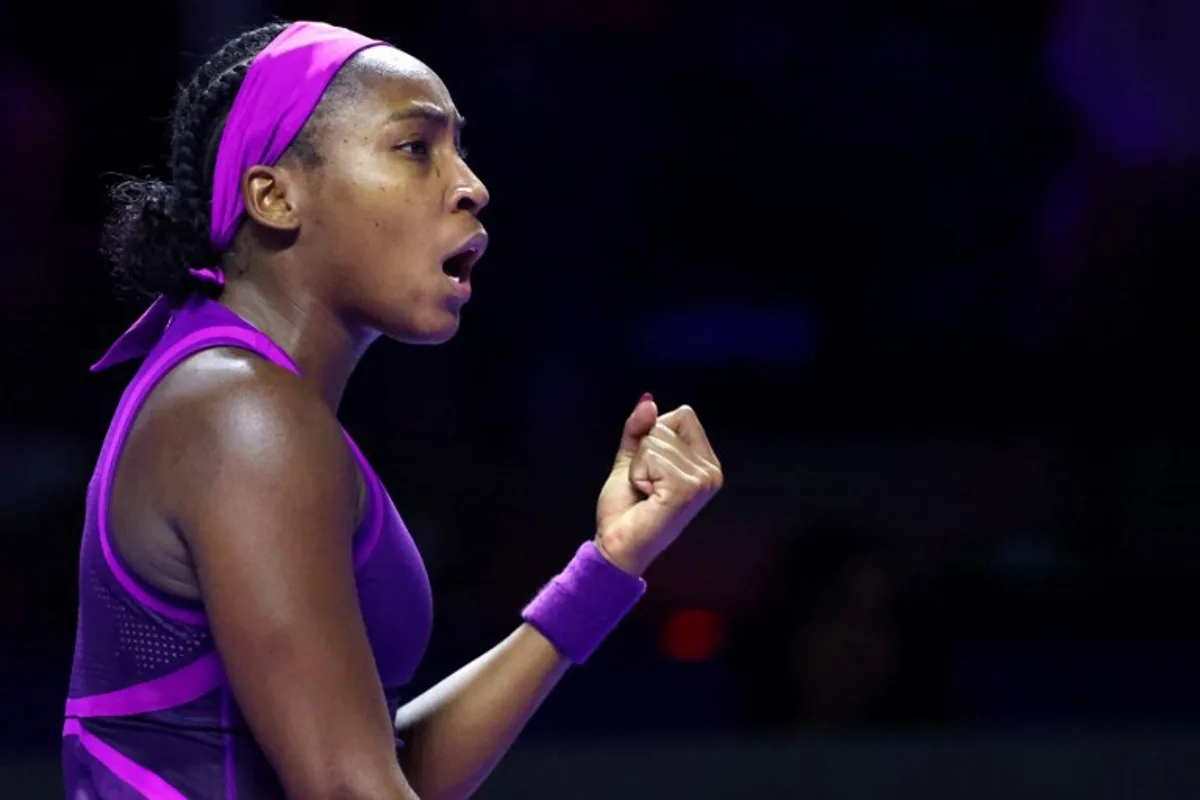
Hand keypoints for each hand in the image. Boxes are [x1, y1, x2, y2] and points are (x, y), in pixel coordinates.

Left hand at [594, 395, 722, 575]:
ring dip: (639, 467)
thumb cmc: (627, 508)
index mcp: (706, 463)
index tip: (651, 470)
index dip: (654, 435)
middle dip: (643, 453)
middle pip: (666, 425)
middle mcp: (711, 472)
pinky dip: (638, 475)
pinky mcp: (687, 489)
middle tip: (646, 486)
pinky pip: (652, 457)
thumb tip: (648, 399)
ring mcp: (703, 481)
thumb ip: (639, 428)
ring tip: (646, 493)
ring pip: (655, 441)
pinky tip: (647, 498)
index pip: (683, 415)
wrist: (616, 545)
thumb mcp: (632, 458)